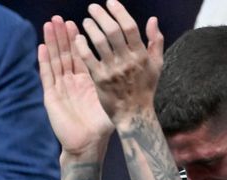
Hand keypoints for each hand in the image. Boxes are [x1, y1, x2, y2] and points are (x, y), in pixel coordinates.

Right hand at [39, 16, 113, 159]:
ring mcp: (60, 87)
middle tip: (59, 18)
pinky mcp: (51, 96)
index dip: (78, 38)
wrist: (88, 143)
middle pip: (65, 53)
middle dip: (62, 35)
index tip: (78, 21)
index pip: (81, 53)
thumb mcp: (115, 95)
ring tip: (49, 25)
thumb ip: (122, 76)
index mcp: (86, 79)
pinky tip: (41, 47)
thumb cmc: (103, 123)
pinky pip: (47, 75)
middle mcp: (71, 81)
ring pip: (55, 60)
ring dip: (51, 42)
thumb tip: (134, 61)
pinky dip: (44, 61)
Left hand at [75, 0, 163, 124]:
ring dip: (90, 29)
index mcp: (141, 54)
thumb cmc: (145, 89)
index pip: (130, 27)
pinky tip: (77, 39)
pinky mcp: (99, 80)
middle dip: (101, 16)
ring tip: (85, 21)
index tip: (110, 2)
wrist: (133, 115)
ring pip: (99, 43)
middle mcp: (127, 60)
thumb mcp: (156, 65)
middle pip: (112, 32)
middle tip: (92, 8)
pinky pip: (88, 60)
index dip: (119, 12)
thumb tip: (152, 20)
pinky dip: (82, 47)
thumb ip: (156, 41)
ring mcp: (112, 70)